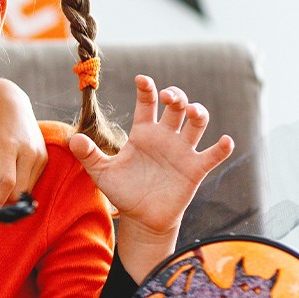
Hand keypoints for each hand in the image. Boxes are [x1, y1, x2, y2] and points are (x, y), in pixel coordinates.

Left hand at [0, 77, 47, 205]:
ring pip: (26, 191)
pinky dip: (17, 187)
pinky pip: (32, 183)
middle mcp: (28, 151)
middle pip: (19, 193)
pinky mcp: (44, 157)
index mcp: (7, 146)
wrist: (6, 98)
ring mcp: (39, 154)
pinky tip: (3, 174)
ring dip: (8, 194)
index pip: (6, 183)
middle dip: (0, 200)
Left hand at [71, 75, 233, 275]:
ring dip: (198, 114)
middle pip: (176, 107)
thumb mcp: (101, 172)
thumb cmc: (123, 191)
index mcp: (142, 133)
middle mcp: (164, 137)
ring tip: (192, 112)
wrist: (141, 218)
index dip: (146, 90)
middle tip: (168, 96)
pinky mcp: (195, 169)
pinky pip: (213, 155)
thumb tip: (73, 139)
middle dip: (175, 96)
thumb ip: (89, 154)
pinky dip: (222, 147)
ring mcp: (182, 151)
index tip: (142, 79)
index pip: (146, 104)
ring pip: (196, 124)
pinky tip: (225, 141)